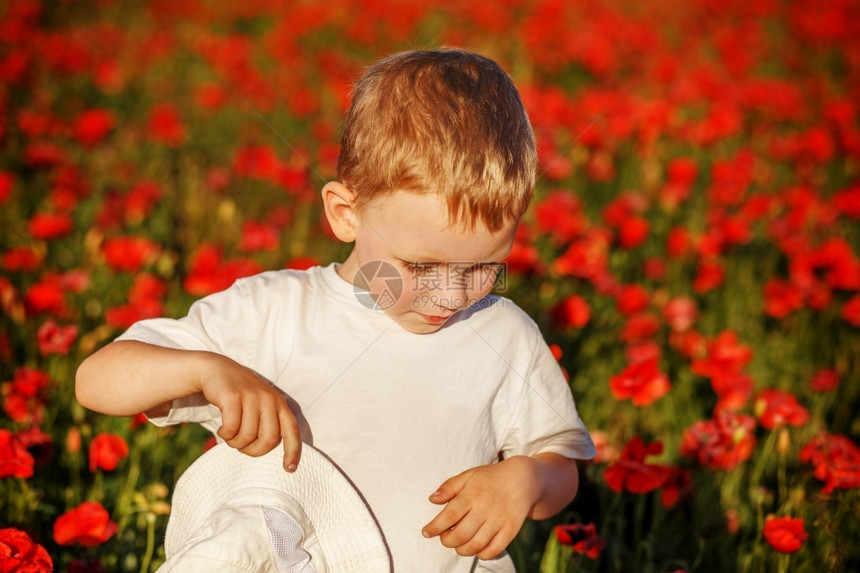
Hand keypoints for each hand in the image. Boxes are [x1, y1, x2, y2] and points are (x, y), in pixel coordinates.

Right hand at [197, 353, 300, 471]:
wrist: (218, 370)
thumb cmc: (240, 396)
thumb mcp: (260, 406)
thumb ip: (268, 423)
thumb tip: (269, 451)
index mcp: (279, 404)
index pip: (291, 430)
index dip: (293, 451)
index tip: (289, 468)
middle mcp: (269, 399)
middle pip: (268, 440)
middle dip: (253, 450)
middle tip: (242, 447)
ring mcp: (252, 396)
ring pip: (247, 436)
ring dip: (235, 443)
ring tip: (230, 436)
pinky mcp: (233, 397)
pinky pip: (231, 428)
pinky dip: (225, 435)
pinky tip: (222, 429)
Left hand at [421, 457, 541, 559]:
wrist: (524, 479)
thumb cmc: (491, 478)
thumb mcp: (469, 475)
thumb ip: (449, 487)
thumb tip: (432, 499)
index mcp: (472, 494)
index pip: (449, 515)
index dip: (435, 527)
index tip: (426, 532)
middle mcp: (485, 508)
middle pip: (461, 534)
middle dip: (447, 541)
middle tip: (445, 538)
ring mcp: (499, 520)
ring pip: (476, 545)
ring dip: (462, 550)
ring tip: (458, 544)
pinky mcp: (511, 530)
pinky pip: (495, 549)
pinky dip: (482, 554)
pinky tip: (476, 548)